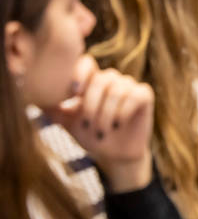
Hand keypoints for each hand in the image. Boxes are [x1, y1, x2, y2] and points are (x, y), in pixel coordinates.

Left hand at [47, 55, 154, 192]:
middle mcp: (111, 79)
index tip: (74, 95)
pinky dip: (123, 112)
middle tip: (89, 125)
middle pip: (101, 79)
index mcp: (92, 81)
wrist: (114, 155)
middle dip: (92, 106)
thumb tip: (33, 96)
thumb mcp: (67, 122)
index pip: (86, 63)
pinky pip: (134, 96)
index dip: (80, 74)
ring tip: (102, 130)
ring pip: (117, 90)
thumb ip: (53, 107)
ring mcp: (129, 85)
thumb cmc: (90, 135)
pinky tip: (118, 124)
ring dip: (106, 114)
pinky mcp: (144, 95)